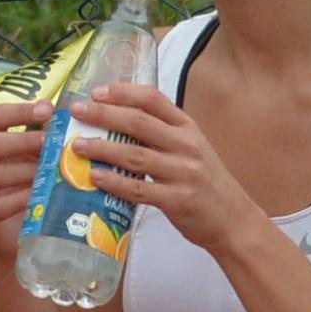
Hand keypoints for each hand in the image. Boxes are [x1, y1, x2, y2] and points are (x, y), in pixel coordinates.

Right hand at [0, 99, 52, 265]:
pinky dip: (18, 201)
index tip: (48, 109)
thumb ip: (45, 143)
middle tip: (50, 141)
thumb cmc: (28, 191)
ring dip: (23, 171)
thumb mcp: (35, 162)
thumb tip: (74, 119)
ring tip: (48, 171)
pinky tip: (37, 199)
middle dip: (22, 141)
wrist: (16, 236)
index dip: (20, 111)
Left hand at [69, 85, 265, 255]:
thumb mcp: (192, 149)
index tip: (97, 92)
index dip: (123, 92)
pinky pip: (139, 189)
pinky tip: (96, 177)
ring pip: (135, 155)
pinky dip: (115, 182)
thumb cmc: (205, 183)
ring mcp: (183, 173)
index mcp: (188, 128)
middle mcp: (186, 146)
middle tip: (77, 111)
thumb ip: (163, 135)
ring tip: (78, 146)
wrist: (233, 220)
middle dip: (103, 114)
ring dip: (103, 148)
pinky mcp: (177, 200)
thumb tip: (117, 124)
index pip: (153, 99)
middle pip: (138, 122)